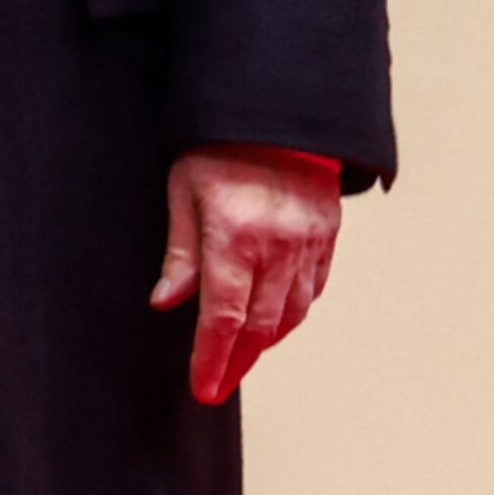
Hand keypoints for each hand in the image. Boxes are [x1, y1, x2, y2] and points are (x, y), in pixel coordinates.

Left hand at [150, 142, 340, 404]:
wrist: (279, 106)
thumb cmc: (222, 144)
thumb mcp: (184, 190)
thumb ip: (180, 252)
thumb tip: (166, 303)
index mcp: (236, 237)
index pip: (224, 319)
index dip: (213, 360)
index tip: (204, 388)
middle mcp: (278, 246)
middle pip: (261, 327)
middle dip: (239, 363)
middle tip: (220, 384)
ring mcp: (309, 241)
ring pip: (293, 313)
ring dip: (268, 341)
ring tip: (245, 355)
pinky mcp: (327, 232)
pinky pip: (314, 287)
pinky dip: (295, 311)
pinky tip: (277, 318)